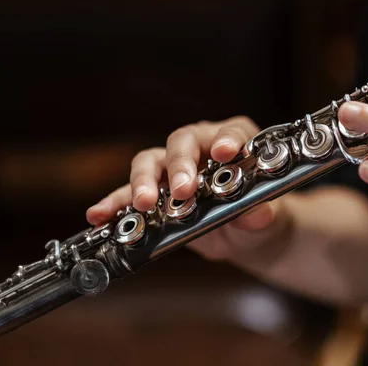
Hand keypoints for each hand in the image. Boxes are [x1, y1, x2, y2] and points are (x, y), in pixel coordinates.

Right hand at [86, 116, 291, 260]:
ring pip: (151, 163)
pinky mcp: (157, 194)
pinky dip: (115, 203)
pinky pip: (129, 195)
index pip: (230, 132)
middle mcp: (201, 148)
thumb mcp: (268, 216)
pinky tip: (99, 215)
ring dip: (143, 181)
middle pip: (182, 143)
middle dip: (179, 165)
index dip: (227, 139)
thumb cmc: (261, 213)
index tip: (225, 152)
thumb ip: (262, 213)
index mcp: (235, 142)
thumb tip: (258, 214)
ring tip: (143, 203)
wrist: (246, 235)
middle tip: (182, 190)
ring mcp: (174, 170)